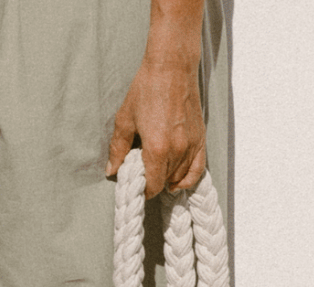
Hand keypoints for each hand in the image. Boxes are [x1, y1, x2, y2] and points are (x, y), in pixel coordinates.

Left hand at [108, 39, 206, 196]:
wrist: (172, 69)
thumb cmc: (146, 91)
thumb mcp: (124, 121)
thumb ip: (118, 149)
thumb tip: (112, 170)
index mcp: (157, 148)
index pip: (153, 184)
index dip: (143, 190)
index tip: (135, 187)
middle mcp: (178, 149)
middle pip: (166, 182)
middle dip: (153, 183)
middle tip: (141, 177)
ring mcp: (193, 144)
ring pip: (181, 176)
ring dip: (168, 179)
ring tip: (156, 173)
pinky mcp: (201, 137)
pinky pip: (198, 167)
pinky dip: (188, 177)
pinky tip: (177, 180)